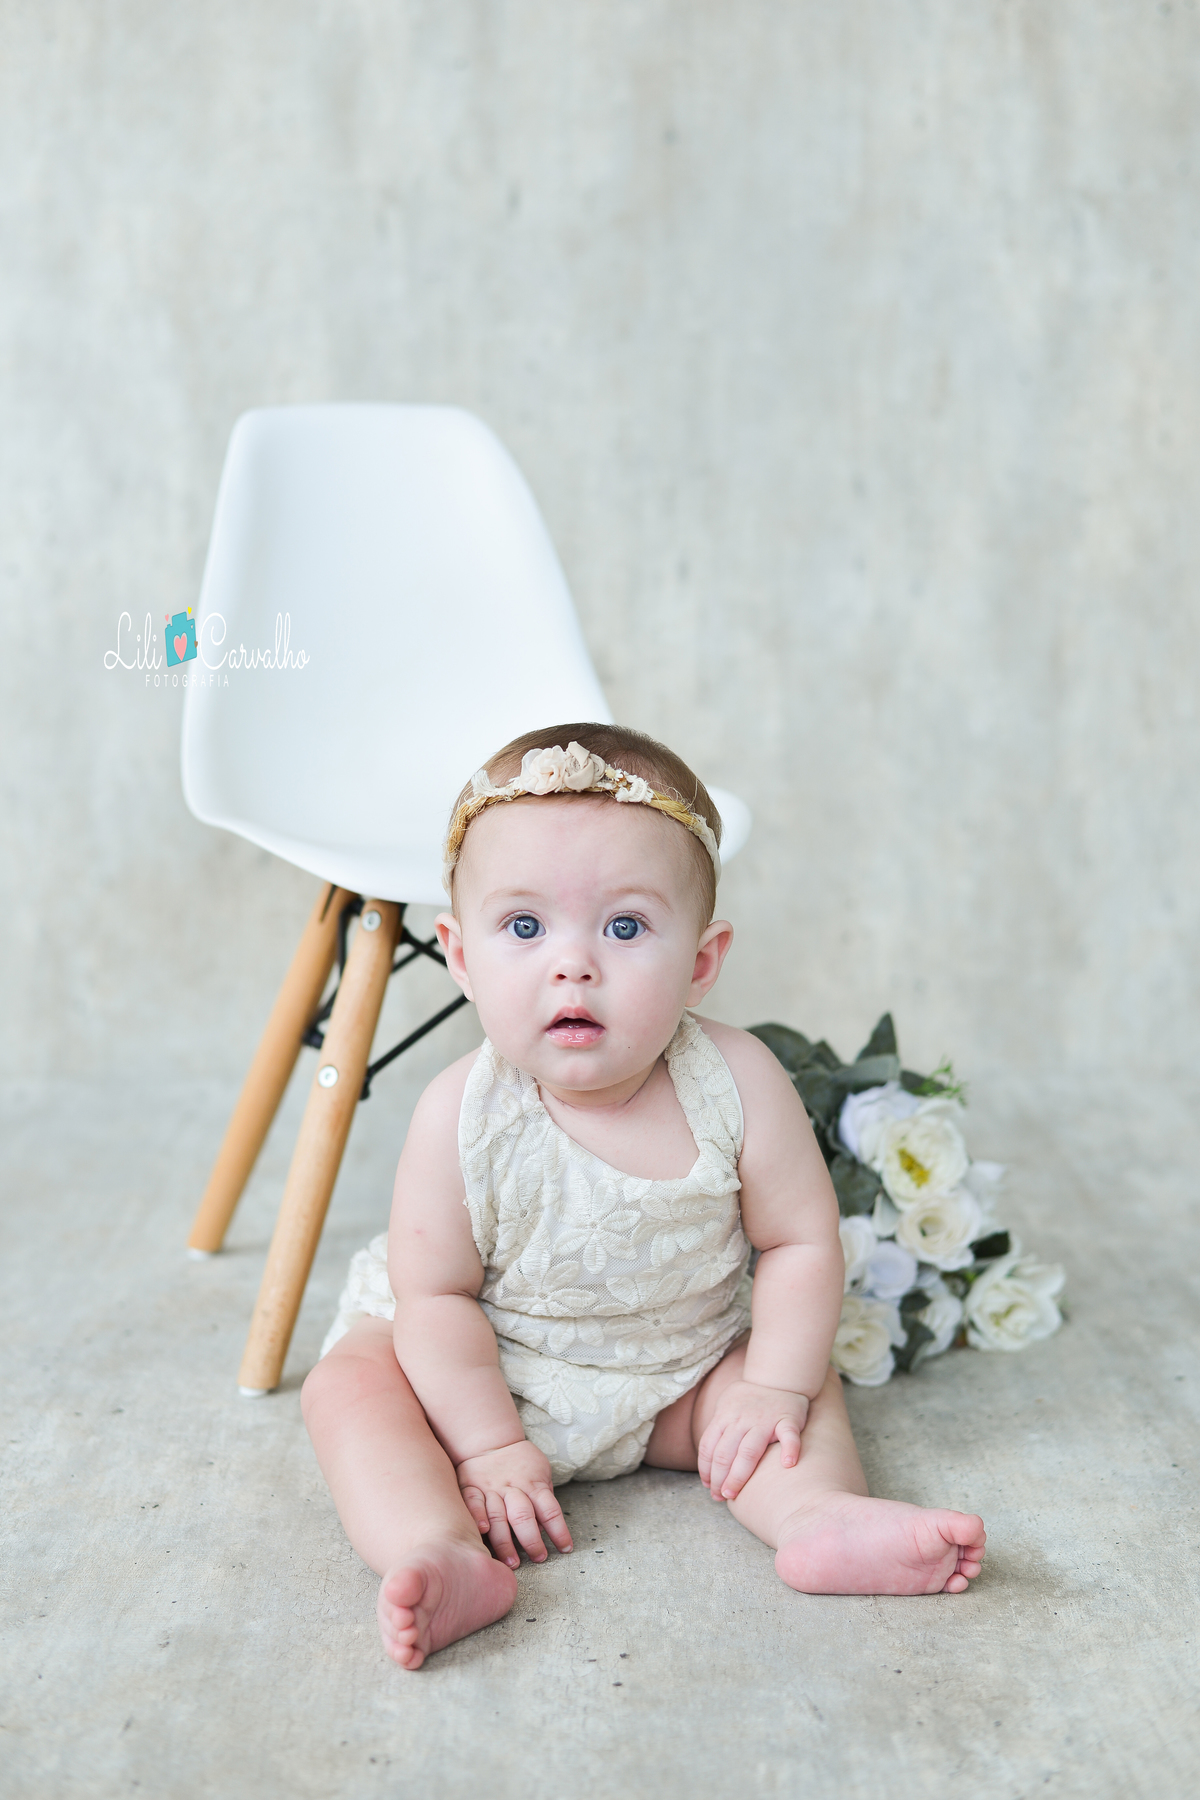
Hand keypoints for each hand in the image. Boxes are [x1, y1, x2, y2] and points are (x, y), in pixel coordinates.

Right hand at [455, 1440, 573, 1567]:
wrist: (490, 1441)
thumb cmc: (522, 1462)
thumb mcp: (541, 1473)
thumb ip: (543, 1498)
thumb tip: (547, 1528)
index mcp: (533, 1484)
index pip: (550, 1510)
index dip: (559, 1531)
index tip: (565, 1549)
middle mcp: (513, 1488)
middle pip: (523, 1516)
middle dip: (531, 1540)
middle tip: (538, 1559)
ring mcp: (491, 1488)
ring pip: (498, 1516)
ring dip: (505, 1542)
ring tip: (511, 1563)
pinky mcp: (471, 1487)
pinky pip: (473, 1503)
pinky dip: (477, 1516)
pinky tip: (481, 1530)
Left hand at [697, 1381, 809, 1501]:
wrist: (778, 1376)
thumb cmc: (750, 1398)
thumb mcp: (726, 1406)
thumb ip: (718, 1430)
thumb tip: (708, 1465)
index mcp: (725, 1416)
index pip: (709, 1446)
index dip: (706, 1470)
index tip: (708, 1487)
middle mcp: (742, 1419)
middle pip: (725, 1453)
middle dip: (719, 1478)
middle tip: (720, 1497)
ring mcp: (765, 1420)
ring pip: (749, 1450)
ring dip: (739, 1474)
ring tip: (734, 1493)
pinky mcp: (788, 1419)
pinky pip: (789, 1435)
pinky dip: (790, 1449)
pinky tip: (787, 1464)